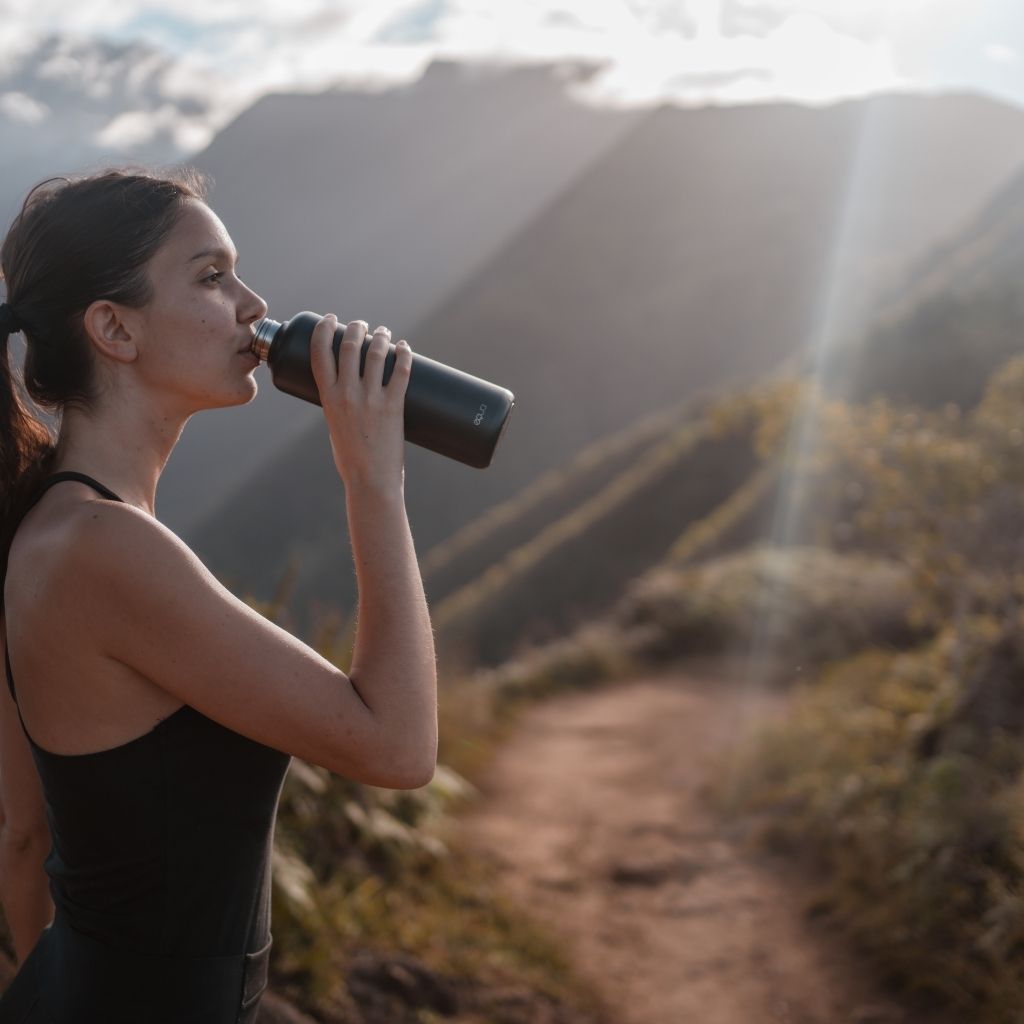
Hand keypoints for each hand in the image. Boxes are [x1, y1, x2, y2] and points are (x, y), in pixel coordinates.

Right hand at [309, 313, 412, 492]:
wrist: (370, 481)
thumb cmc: (351, 458)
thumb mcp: (334, 426)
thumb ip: (338, 405)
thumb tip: (349, 387)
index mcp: (328, 398)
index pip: (319, 353)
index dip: (324, 330)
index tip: (330, 319)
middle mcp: (347, 394)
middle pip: (349, 346)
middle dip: (356, 328)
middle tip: (362, 325)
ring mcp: (371, 399)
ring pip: (376, 354)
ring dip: (380, 337)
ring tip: (383, 333)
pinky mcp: (394, 407)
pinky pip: (401, 372)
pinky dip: (404, 355)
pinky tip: (405, 347)